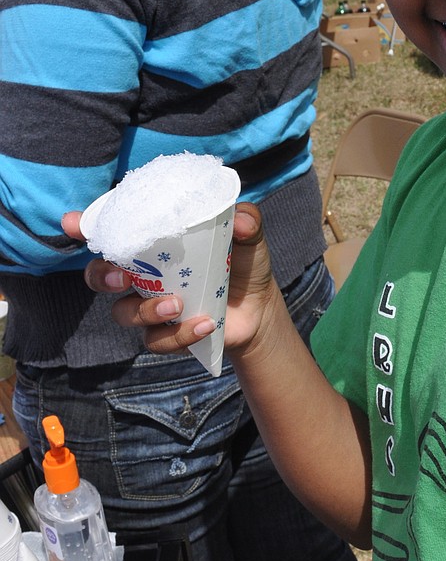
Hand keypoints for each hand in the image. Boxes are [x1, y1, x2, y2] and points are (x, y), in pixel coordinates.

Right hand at [63, 202, 278, 355]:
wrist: (258, 309)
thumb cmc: (242, 263)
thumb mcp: (248, 238)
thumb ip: (247, 221)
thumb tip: (242, 220)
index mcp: (153, 246)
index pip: (112, 234)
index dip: (85, 228)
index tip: (72, 222)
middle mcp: (142, 276)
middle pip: (99, 277)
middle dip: (101, 276)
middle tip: (121, 276)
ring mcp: (150, 307)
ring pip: (124, 314)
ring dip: (146, 310)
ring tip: (177, 304)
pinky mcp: (166, 335)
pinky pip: (157, 340)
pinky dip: (180, 334)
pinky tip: (205, 324)